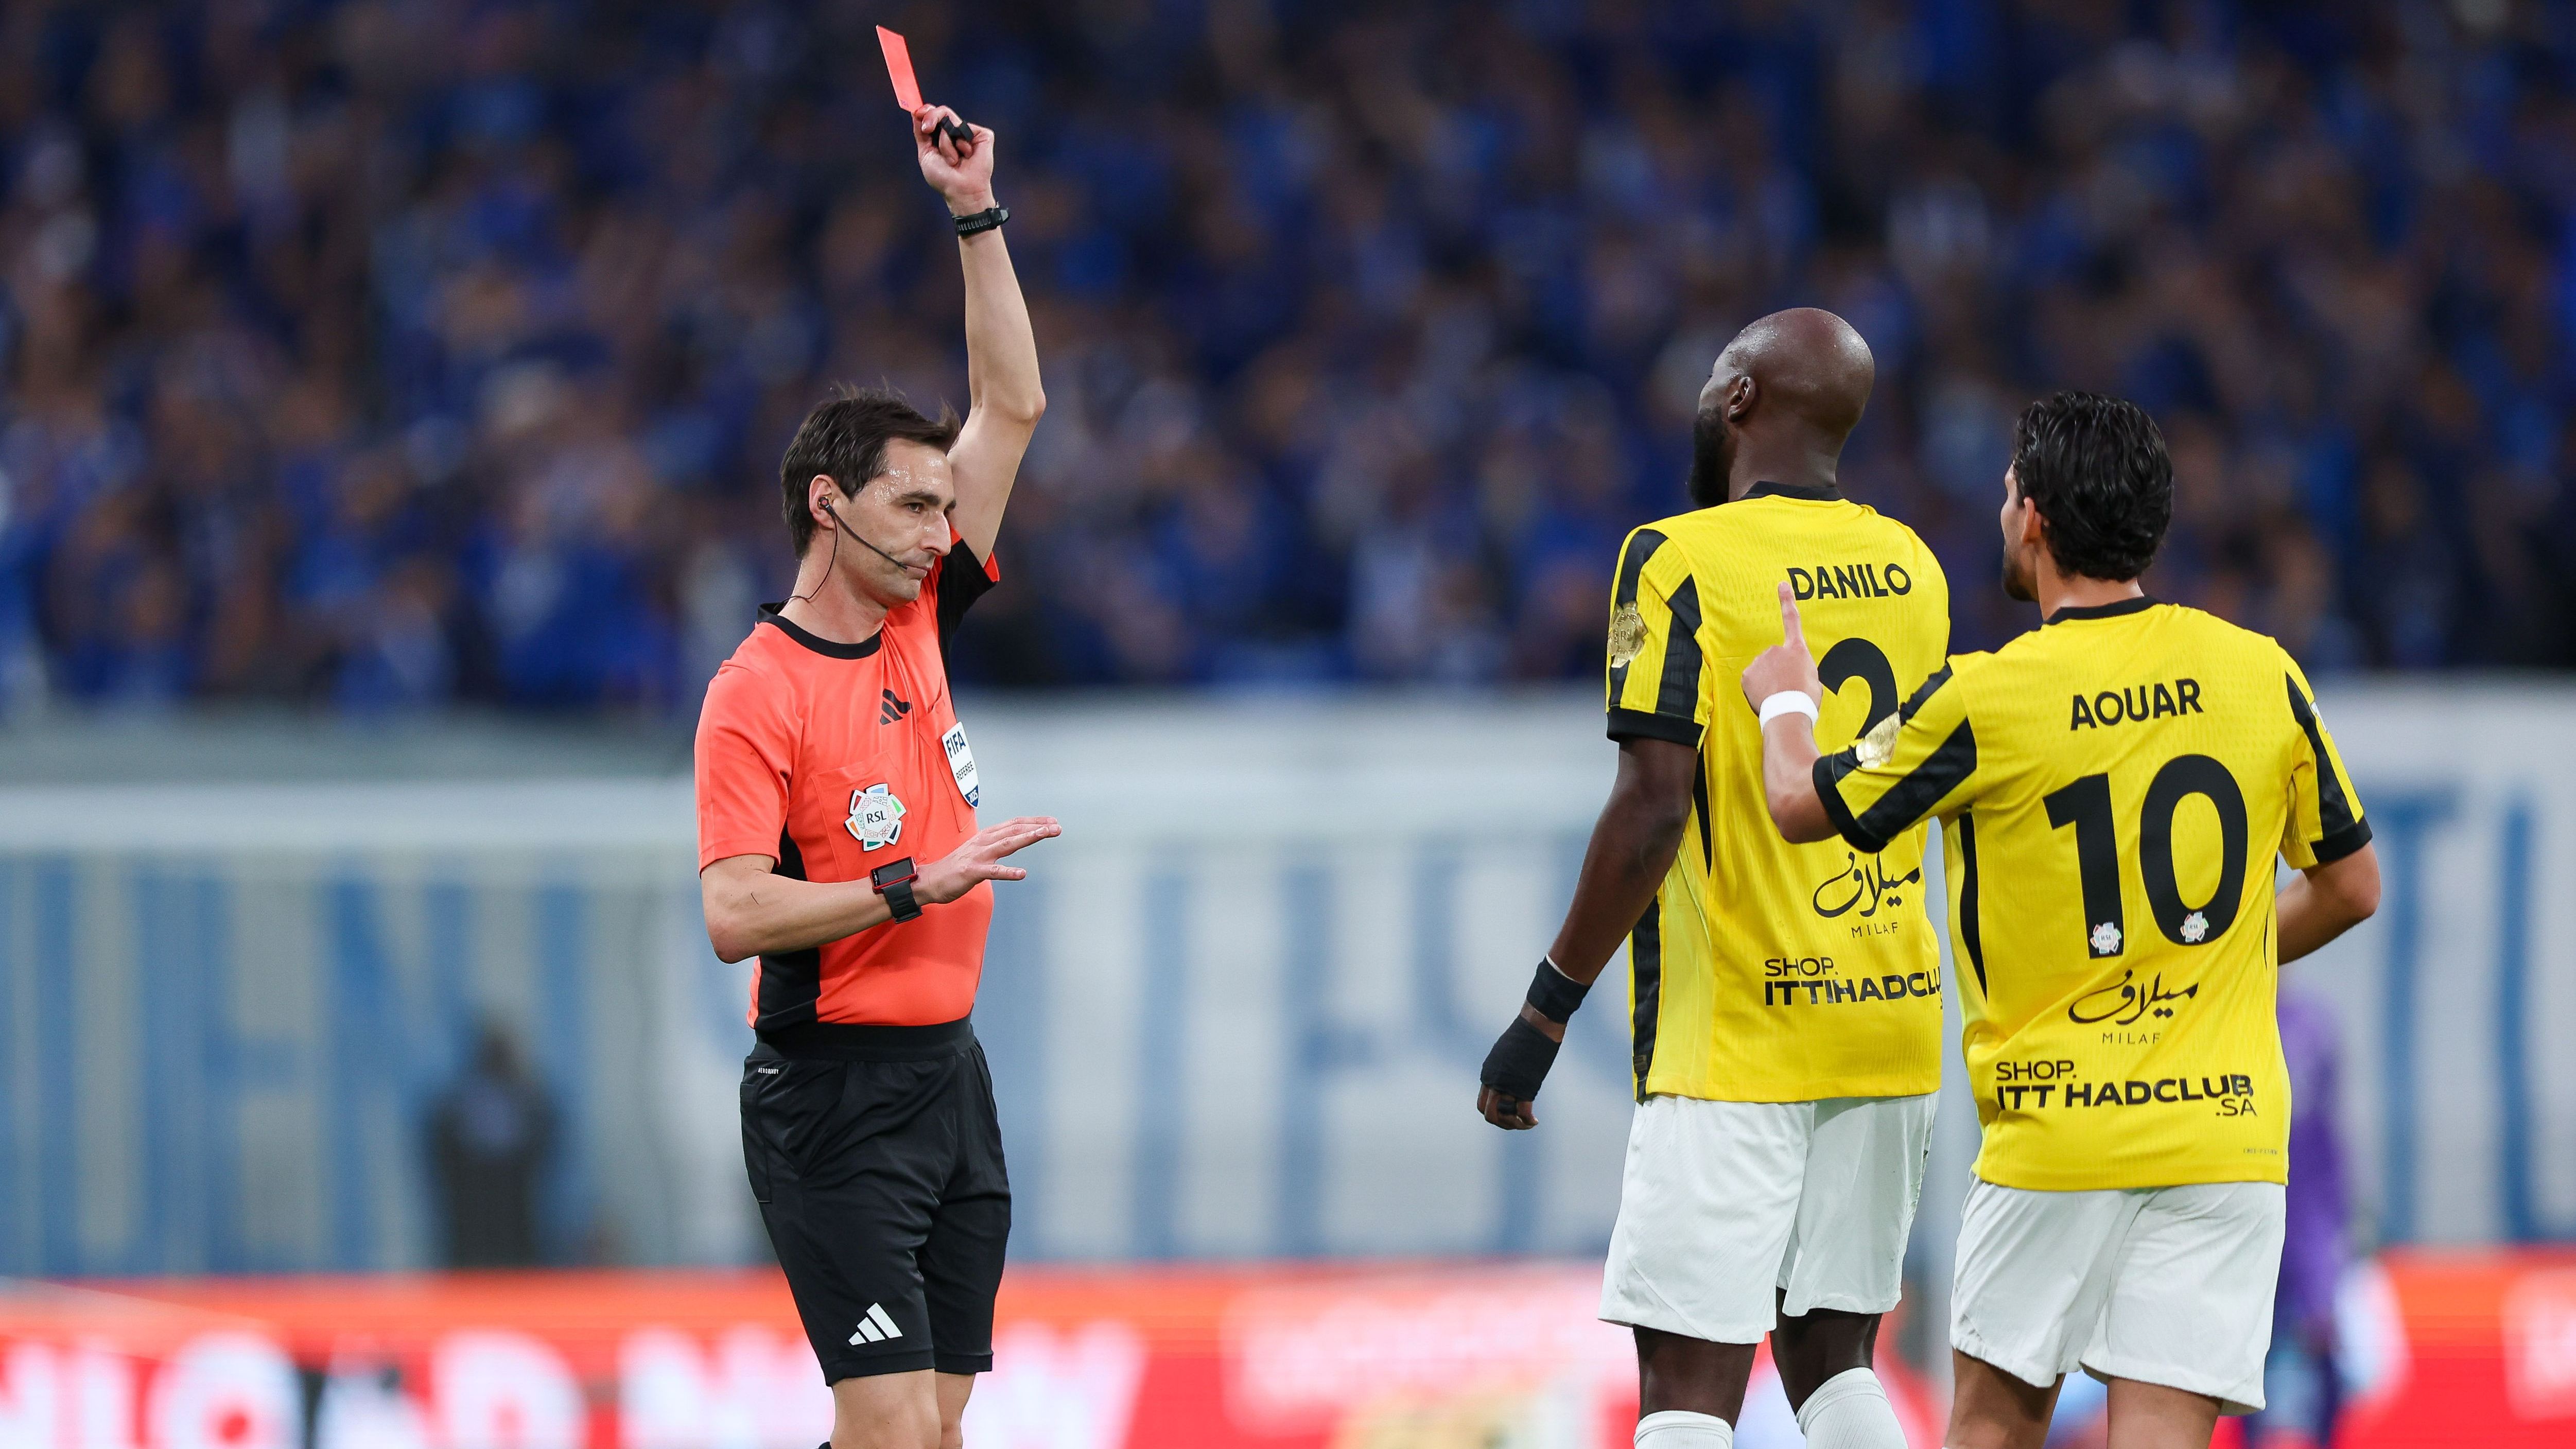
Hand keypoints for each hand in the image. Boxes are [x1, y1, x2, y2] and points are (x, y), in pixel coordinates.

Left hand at [914, 104, 995, 212]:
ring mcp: (970, 133)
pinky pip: (966, 129)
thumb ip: (920, 133)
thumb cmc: (943, 178)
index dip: (926, 111)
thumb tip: (915, 113)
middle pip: (942, 111)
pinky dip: (961, 145)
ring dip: (946, 143)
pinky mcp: (983, 136)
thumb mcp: (925, 154)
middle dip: (932, 117)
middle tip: (927, 129)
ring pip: (952, 121)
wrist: (961, 191)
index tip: (918, 113)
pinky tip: (966, 156)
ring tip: (952, 160)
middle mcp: (956, 132)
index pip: (933, 115)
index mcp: (941, 136)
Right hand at [919, 816, 1058, 903]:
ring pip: (1007, 844)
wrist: (929, 880)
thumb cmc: (955, 867)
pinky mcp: (972, 872)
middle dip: (1037, 827)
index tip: (1051, 822)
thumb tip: (1013, 840)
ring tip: (1044, 835)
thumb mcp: (977, 850)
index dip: (1033, 822)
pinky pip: (993, 872)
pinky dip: (1008, 872)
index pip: (1013, 824)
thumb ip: (994, 844)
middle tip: (1057, 828)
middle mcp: (983, 842)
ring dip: (1027, 838)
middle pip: (1014, 830)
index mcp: (985, 836)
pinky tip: (1022, 873)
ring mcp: (978, 856)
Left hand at [1476, 1006, 1564, 1130]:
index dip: (1494, 1112)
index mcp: (1487, 1074)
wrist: (1536, 1026)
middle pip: (1489, 1114)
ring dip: (1515, 1125)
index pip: (1482, 1104)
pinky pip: (1522, 1113)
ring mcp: (1508, 1084)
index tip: (1508, 1112)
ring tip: (1527, 1123)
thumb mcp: (1504, 1054)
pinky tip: (1534, 1121)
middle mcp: (1494, 1081)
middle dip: (1502, 1123)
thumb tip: (1508, 1076)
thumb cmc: (1524, 1036)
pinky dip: (1527, 1121)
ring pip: (1504, 1116)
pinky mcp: (1524, 1086)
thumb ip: (1502, 1069)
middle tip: (1516, 1123)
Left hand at [1740, 582, 1821, 713]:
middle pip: (1775, 657)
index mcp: (1797, 649)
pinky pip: (1752, 680)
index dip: (1787, 600)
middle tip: (1787, 687)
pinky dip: (1756, 688)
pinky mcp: (1747, 674)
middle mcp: (1776, 650)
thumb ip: (1801, 669)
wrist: (1789, 714)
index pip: (1792, 619)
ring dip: (1768, 680)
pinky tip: (1765, 697)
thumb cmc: (1806, 700)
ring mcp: (1760, 661)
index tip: (1782, 584)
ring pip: (1763, 669)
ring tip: (1778, 695)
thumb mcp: (1812, 680)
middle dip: (1779, 670)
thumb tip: (1793, 673)